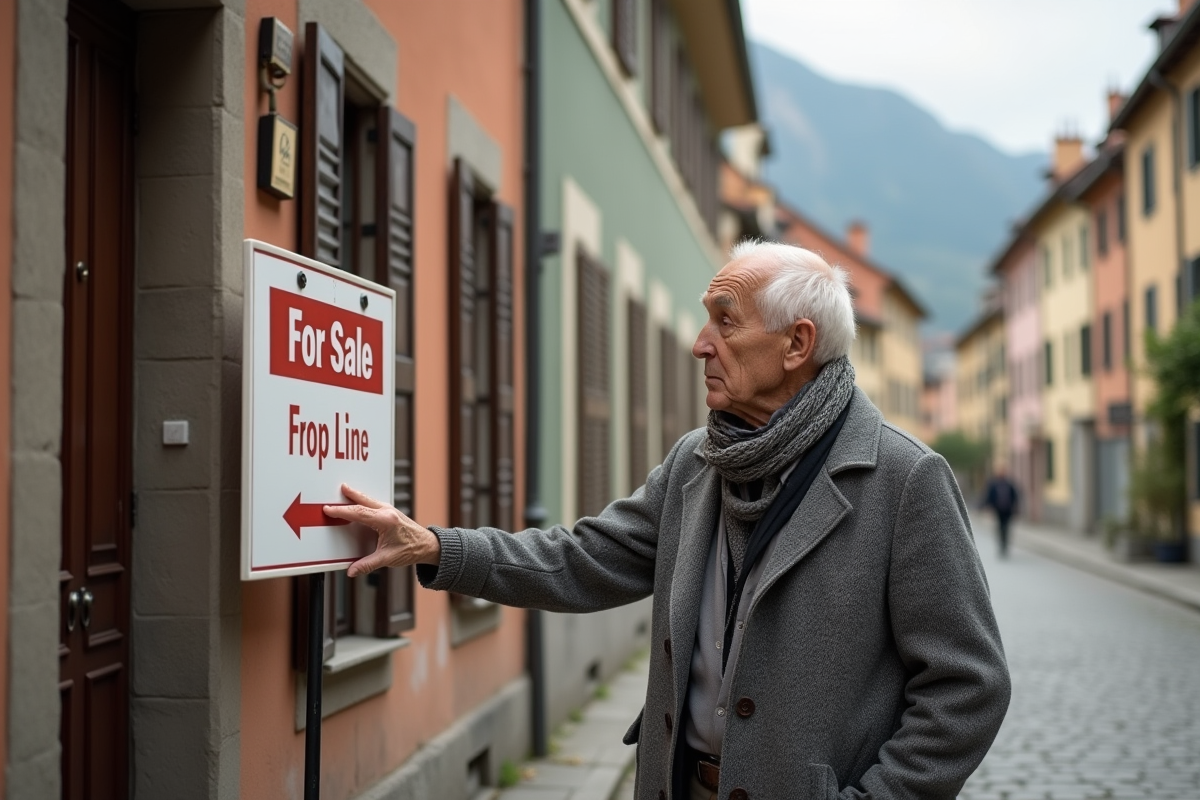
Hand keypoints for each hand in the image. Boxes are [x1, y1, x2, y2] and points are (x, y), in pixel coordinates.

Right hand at [324, 484, 441, 576]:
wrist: (428, 545)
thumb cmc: (412, 549)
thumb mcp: (388, 558)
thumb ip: (368, 564)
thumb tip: (352, 571)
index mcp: (386, 521)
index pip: (359, 513)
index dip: (342, 511)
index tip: (330, 510)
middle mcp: (388, 512)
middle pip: (363, 501)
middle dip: (349, 495)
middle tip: (337, 490)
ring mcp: (390, 510)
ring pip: (369, 499)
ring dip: (356, 495)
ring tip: (345, 490)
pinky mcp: (392, 512)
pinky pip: (374, 503)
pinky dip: (364, 500)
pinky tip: (360, 501)